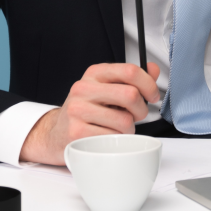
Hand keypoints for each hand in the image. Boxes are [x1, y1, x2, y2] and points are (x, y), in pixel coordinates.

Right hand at [19, 62, 160, 164]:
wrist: (57, 133)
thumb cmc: (88, 111)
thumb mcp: (107, 89)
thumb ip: (131, 80)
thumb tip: (153, 69)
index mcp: (94, 73)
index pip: (130, 70)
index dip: (149, 84)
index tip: (152, 95)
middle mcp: (83, 88)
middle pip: (131, 95)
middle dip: (141, 110)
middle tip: (136, 116)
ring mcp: (78, 110)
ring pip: (125, 121)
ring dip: (128, 129)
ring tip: (117, 128)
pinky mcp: (77, 132)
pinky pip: (113, 138)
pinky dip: (116, 141)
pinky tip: (106, 137)